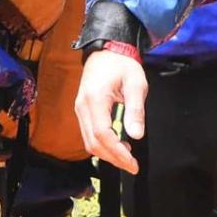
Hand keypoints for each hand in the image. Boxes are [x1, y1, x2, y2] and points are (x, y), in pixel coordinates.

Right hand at [74, 50, 147, 174]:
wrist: (107, 49)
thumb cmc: (123, 64)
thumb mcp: (136, 84)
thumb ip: (136, 110)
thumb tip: (136, 135)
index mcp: (95, 99)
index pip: (103, 135)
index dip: (118, 153)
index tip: (133, 164)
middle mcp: (82, 107)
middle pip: (93, 142)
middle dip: (113, 158)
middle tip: (132, 166)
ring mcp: (79, 109)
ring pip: (88, 141)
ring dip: (106, 153)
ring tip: (127, 158)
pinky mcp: (82, 110)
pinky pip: (88, 133)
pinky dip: (101, 144)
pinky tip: (117, 145)